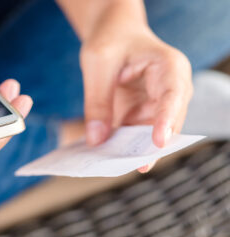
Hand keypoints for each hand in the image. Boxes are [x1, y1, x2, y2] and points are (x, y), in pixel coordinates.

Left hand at [80, 10, 191, 172]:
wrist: (114, 36)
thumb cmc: (110, 42)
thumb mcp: (98, 64)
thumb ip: (98, 101)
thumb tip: (96, 140)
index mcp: (169, 66)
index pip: (173, 95)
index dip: (167, 120)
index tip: (158, 142)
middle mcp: (171, 90)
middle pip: (167, 122)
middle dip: (150, 145)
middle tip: (133, 165)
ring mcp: (159, 106)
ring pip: (151, 135)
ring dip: (134, 150)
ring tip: (114, 164)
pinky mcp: (144, 116)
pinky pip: (136, 137)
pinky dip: (123, 147)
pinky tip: (107, 156)